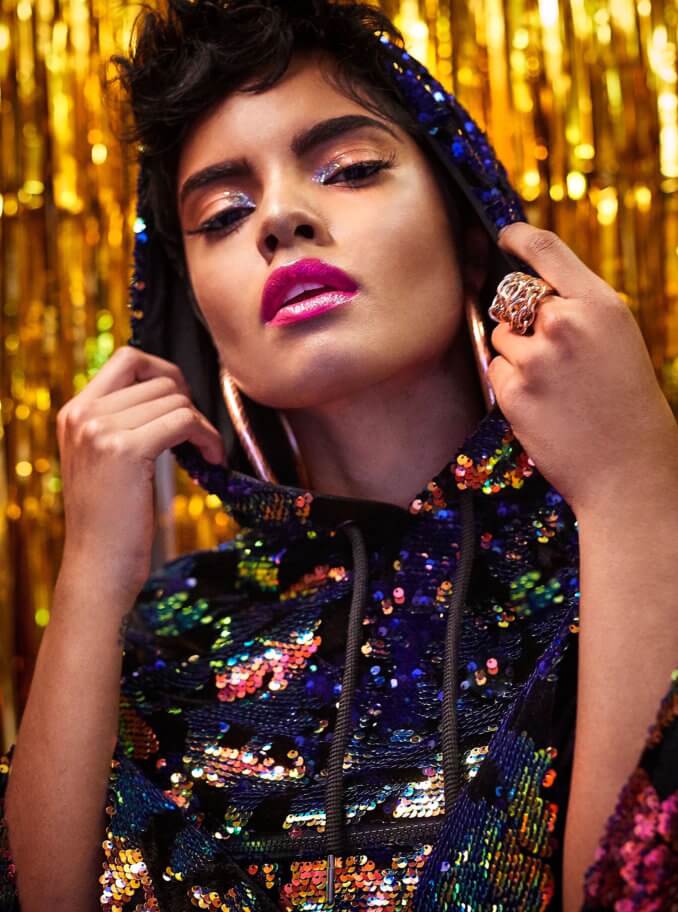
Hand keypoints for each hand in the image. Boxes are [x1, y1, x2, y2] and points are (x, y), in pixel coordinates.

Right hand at [56, 346, 224, 603]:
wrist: (99, 566)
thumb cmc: (111, 519)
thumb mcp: (104, 459)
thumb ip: (121, 421)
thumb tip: (170, 388)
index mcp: (74, 411)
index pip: (128, 359)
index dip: (165, 373)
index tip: (182, 404)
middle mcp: (82, 414)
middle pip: (158, 378)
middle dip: (189, 404)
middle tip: (198, 436)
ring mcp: (100, 429)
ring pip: (176, 400)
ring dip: (201, 425)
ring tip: (205, 453)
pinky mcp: (125, 449)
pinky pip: (184, 421)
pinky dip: (207, 437)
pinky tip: (212, 460)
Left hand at [486, 222, 677, 516]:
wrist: (627, 467)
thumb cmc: (624, 402)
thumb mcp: (615, 338)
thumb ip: (578, 309)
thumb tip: (530, 294)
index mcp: (599, 303)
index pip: (546, 251)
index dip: (518, 237)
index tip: (505, 235)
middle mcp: (564, 323)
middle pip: (516, 299)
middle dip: (524, 320)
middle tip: (556, 355)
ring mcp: (535, 357)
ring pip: (502, 336)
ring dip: (517, 354)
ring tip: (556, 386)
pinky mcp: (512, 390)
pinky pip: (497, 369)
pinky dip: (511, 384)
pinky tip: (543, 404)